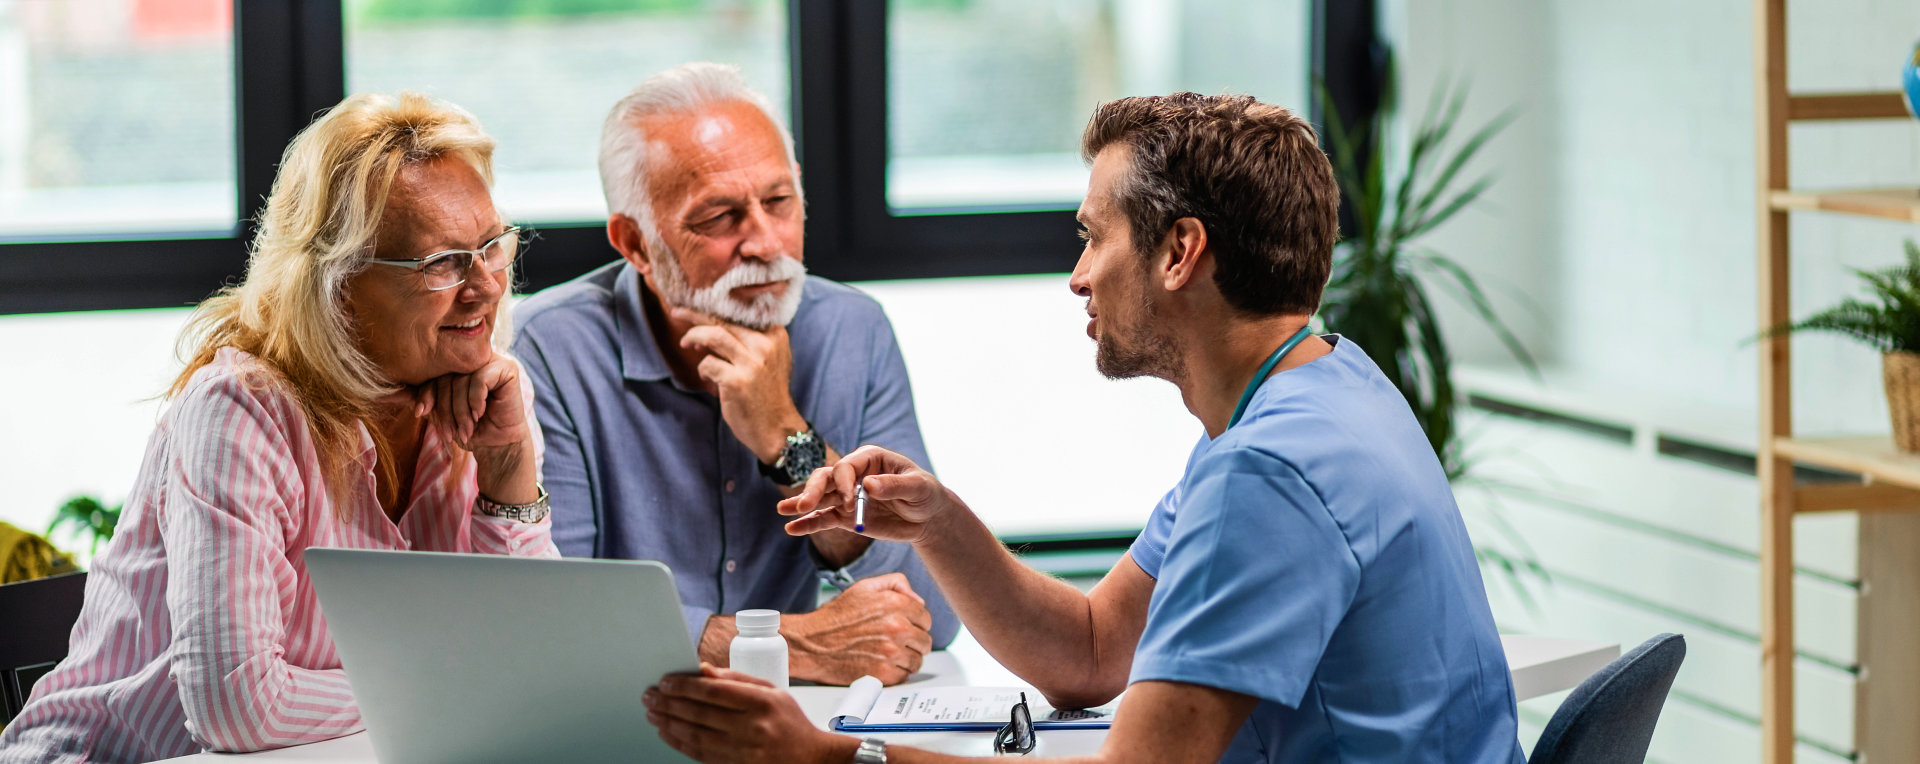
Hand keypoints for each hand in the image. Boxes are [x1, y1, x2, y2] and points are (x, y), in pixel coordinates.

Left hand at [413, 355, 536, 504]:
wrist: (497, 443)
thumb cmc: (468, 427)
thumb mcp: (438, 413)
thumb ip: (417, 399)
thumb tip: (382, 394)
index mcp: (455, 364)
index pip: (433, 374)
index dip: (426, 394)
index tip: (421, 413)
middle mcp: (472, 358)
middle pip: (447, 378)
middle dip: (445, 409)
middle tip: (450, 432)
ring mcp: (491, 360)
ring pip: (462, 381)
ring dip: (462, 411)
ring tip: (466, 429)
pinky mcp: (506, 368)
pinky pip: (481, 379)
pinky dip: (476, 400)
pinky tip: (480, 414)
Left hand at [645, 663, 852, 763]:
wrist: (810, 759)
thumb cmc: (789, 721)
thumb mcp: (771, 691)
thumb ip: (736, 679)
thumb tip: (702, 670)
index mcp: (762, 703)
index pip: (714, 692)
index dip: (685, 686)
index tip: (666, 681)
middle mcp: (752, 728)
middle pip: (700, 714)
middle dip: (669, 703)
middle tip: (650, 695)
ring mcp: (743, 752)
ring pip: (695, 736)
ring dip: (668, 723)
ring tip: (653, 713)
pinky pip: (700, 754)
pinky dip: (679, 742)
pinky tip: (667, 732)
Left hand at [672, 307, 806, 461]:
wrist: (777, 428)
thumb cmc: (767, 394)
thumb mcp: (770, 360)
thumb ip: (751, 342)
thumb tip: (715, 326)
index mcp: (775, 336)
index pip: (740, 314)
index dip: (716, 309)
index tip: (698, 309)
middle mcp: (765, 345)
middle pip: (723, 321)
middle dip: (695, 315)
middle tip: (677, 313)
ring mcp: (752, 363)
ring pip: (713, 335)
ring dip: (693, 336)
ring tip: (685, 343)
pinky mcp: (737, 380)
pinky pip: (707, 364)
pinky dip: (702, 369)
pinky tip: (706, 377)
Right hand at [778, 446, 962, 546]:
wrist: (928, 517)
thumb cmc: (925, 494)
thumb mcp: (918, 487)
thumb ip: (894, 486)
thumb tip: (868, 485)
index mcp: (870, 459)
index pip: (846, 467)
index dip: (843, 483)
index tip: (850, 501)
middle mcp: (854, 475)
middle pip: (826, 478)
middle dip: (813, 491)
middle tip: (803, 506)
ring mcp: (847, 496)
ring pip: (820, 498)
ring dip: (802, 504)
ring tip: (783, 511)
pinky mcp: (846, 517)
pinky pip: (824, 519)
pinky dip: (808, 524)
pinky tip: (792, 529)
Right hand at [786, 573, 933, 685]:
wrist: (811, 644)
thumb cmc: (835, 617)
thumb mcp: (864, 587)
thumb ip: (896, 583)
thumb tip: (918, 599)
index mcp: (895, 603)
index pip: (925, 618)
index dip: (914, 623)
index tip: (903, 627)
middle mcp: (897, 627)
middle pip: (924, 641)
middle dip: (912, 642)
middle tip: (895, 642)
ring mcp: (891, 652)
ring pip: (917, 660)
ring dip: (905, 659)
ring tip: (886, 654)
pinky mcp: (884, 674)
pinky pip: (904, 676)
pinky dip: (894, 673)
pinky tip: (880, 664)